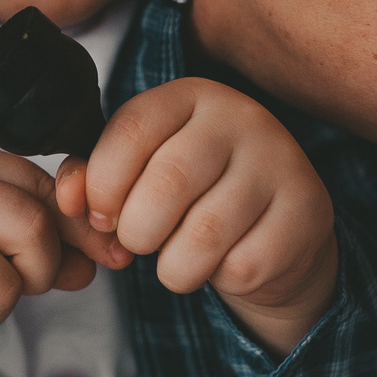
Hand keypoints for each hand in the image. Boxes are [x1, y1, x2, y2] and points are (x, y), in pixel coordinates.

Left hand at [56, 78, 337, 354]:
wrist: (275, 227)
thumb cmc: (193, 195)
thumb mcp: (140, 172)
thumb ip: (94, 179)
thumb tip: (69, 199)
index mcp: (191, 96)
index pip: (131, 129)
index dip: (102, 185)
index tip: (100, 215)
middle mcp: (241, 118)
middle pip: (166, 183)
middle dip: (137, 231)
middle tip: (139, 242)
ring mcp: (281, 163)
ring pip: (204, 234)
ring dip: (174, 266)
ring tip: (177, 260)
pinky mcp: (307, 213)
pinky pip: (241, 266)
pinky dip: (219, 279)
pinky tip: (225, 262)